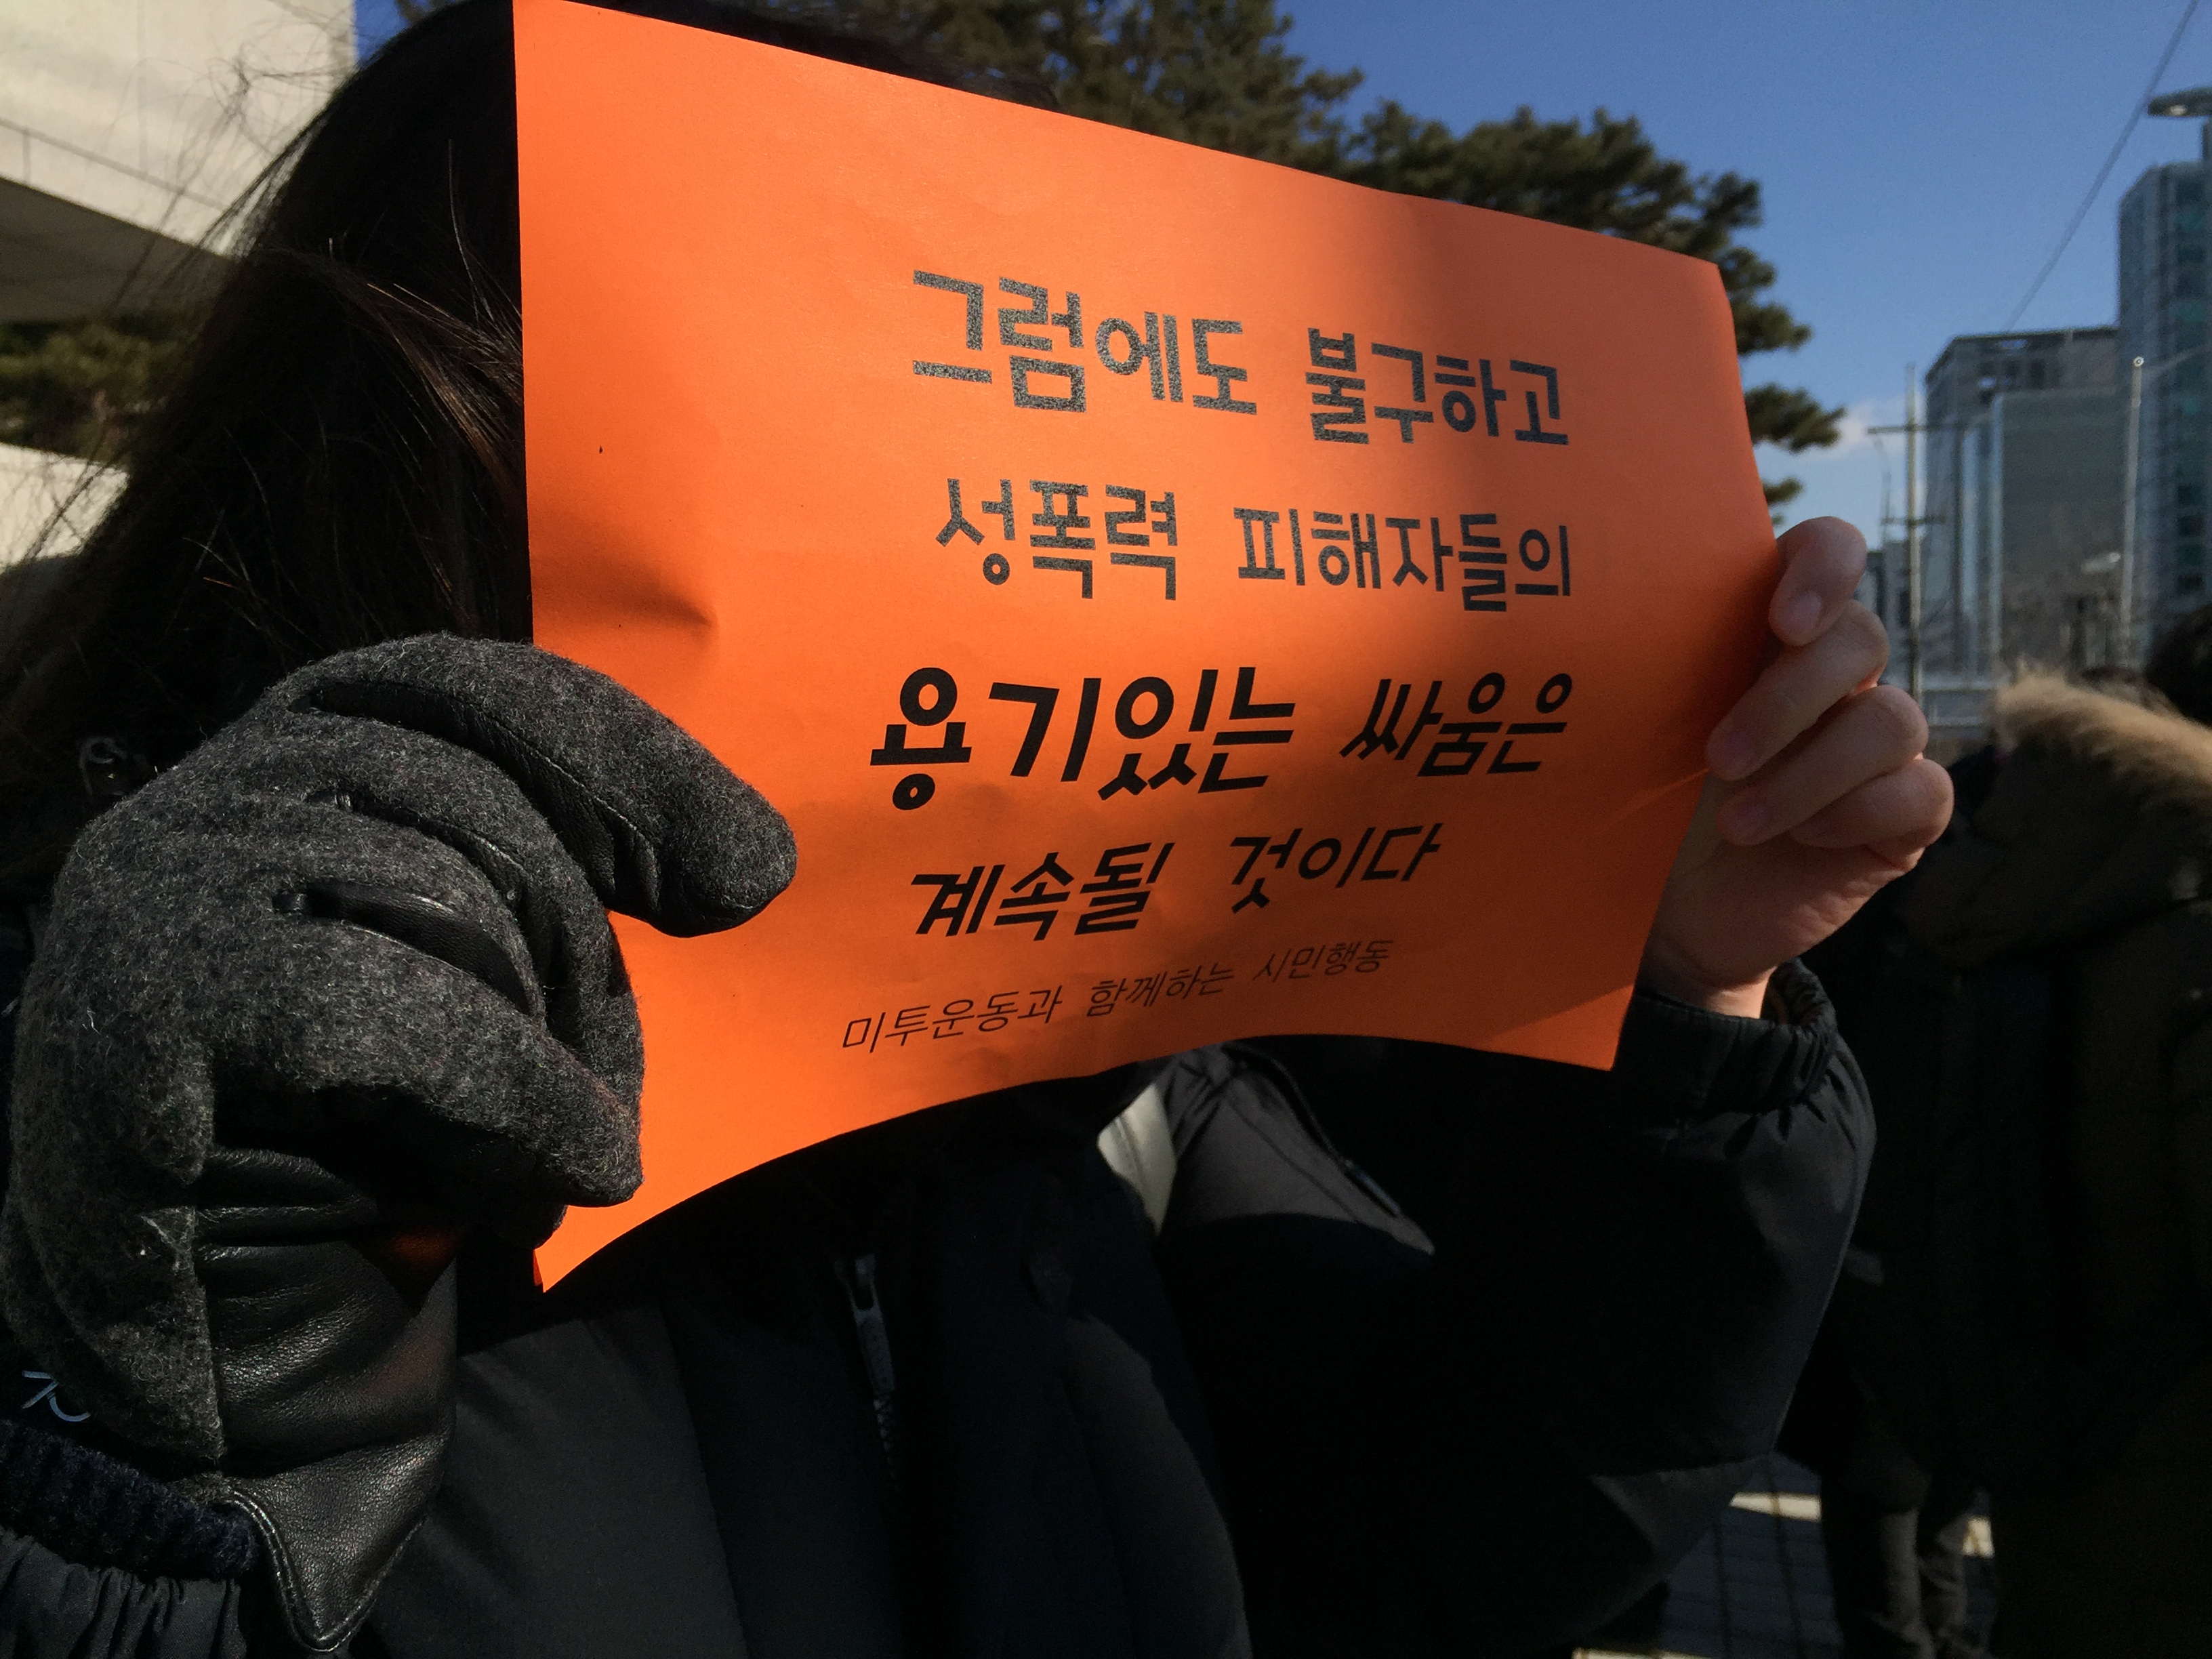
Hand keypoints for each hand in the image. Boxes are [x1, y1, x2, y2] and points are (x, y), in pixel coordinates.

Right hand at [0, 636, 793, 1647]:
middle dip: (580, 957)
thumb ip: (578, 892)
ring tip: (544, 1167)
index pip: (466, 686)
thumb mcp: (503, 993)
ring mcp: (158, 892)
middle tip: (608, 1101)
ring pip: (435, 894)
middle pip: (471, 801)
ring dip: (540, 1050)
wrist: (232, 1354)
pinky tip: (565, 1177)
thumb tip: (759, 860)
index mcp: (292, 765)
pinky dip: (513, 1094)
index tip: (753, 876)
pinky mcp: (141, 1015)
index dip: (621, 759)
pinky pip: (387, 1006)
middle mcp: (208, 800)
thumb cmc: (383, 1154)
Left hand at [1640, 518, 1951, 1016]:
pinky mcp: (1900, 817)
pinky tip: (1801, 840)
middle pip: (1860, 638)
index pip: (1827, 552)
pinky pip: (1921, 792)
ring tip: (1738, 823)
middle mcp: (1832, 679)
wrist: (1667, 914)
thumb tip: (1604, 617)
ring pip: (1891, 719)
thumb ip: (1649, 669)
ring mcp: (1872, 748)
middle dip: (1787, 699)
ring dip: (1810, 774)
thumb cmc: (1647, 806)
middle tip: (1717, 758)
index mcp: (1768, 636)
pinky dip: (1857, 814)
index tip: (1782, 619)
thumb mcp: (1639, 734)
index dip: (1824, 567)